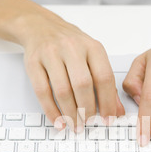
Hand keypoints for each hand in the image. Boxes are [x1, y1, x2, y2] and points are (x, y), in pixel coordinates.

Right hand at [21, 12, 124, 130]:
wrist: (41, 26)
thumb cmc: (71, 46)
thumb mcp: (93, 58)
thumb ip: (106, 85)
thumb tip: (117, 112)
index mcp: (92, 47)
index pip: (104, 77)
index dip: (108, 102)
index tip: (108, 119)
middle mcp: (72, 48)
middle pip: (83, 84)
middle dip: (87, 109)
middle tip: (88, 123)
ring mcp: (51, 54)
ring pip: (62, 90)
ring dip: (70, 113)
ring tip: (75, 125)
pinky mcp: (33, 62)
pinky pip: (42, 91)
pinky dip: (51, 110)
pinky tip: (58, 120)